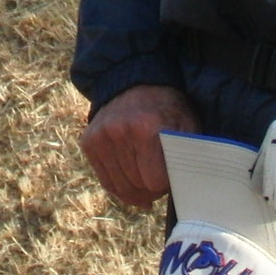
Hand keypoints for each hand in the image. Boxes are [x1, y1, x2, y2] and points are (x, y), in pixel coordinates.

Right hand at [79, 84, 196, 208]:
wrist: (135, 84)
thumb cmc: (166, 109)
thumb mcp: (186, 124)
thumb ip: (187, 153)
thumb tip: (186, 187)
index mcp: (146, 127)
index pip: (155, 181)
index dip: (166, 184)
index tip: (171, 176)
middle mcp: (118, 132)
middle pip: (137, 186)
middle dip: (152, 189)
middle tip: (160, 179)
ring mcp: (100, 137)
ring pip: (120, 188)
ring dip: (136, 190)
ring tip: (147, 181)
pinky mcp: (89, 142)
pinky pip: (105, 182)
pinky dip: (120, 187)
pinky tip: (132, 181)